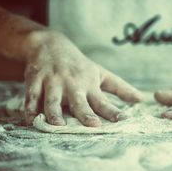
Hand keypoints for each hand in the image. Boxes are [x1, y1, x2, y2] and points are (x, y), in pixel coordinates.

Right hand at [24, 31, 142, 126]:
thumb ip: (120, 88)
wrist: (49, 44)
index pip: (103, 101)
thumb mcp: (101, 73)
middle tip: (93, 126)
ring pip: (53, 100)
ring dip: (55, 113)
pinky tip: (30, 119)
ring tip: (57, 126)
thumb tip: (142, 99)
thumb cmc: (79, 65)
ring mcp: (53, 82)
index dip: (113, 111)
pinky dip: (30, 108)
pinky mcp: (35, 80)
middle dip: (86, 114)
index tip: (123, 120)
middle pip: (79, 102)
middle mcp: (72, 84)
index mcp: (89, 84)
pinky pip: (31, 96)